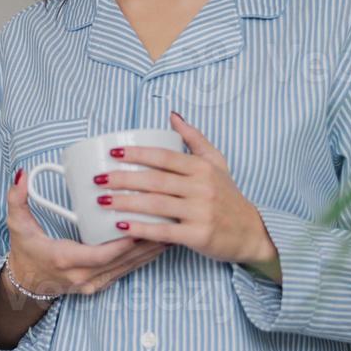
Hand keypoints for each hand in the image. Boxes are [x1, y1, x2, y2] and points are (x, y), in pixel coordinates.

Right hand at [3, 165, 167, 300]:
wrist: (25, 285)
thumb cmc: (24, 253)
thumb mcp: (17, 225)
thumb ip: (17, 199)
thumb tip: (23, 175)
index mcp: (65, 259)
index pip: (102, 252)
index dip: (124, 241)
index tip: (142, 224)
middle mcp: (82, 276)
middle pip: (122, 260)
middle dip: (146, 243)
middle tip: (166, 222)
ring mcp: (92, 284)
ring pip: (128, 267)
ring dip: (149, 252)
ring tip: (171, 232)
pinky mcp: (99, 285)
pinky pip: (125, 272)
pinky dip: (142, 259)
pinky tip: (158, 246)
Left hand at [92, 110, 281, 279]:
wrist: (252, 232)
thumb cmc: (229, 197)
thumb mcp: (217, 162)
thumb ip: (194, 138)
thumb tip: (172, 115)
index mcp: (202, 168)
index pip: (164, 157)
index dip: (137, 154)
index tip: (113, 153)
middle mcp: (202, 187)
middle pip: (155, 181)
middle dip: (123, 179)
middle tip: (99, 179)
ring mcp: (201, 212)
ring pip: (156, 205)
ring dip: (125, 203)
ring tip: (102, 201)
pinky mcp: (199, 236)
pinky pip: (165, 232)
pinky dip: (141, 229)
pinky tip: (121, 227)